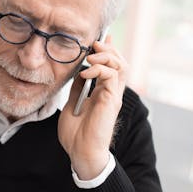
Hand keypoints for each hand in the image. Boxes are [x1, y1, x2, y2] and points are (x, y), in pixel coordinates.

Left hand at [58, 36, 127, 178]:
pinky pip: (112, 76)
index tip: (99, 39)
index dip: (108, 51)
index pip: (111, 66)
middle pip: (119, 62)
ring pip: (121, 65)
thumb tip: (78, 72)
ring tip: (91, 55)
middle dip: (108, 49)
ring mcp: (113, 96)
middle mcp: (111, 93)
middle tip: (94, 45)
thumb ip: (77, 89)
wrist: (80, 153)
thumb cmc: (76, 136)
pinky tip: (86, 72)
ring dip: (106, 56)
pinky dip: (99, 68)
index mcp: (103, 93)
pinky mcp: (112, 100)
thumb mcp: (71, 105)